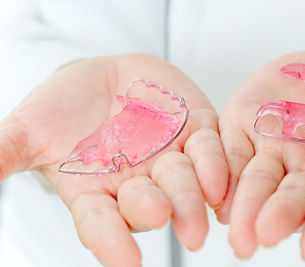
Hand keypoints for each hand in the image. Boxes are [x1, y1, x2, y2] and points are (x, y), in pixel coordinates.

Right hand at [0, 54, 227, 266]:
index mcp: (97, 191)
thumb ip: (7, 153)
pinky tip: (220, 183)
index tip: (125, 262)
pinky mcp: (195, 131)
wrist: (103, 78)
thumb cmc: (63, 108)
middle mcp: (137, 182)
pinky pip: (210, 151)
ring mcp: (169, 158)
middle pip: (149, 205)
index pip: (101, 224)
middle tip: (163, 218)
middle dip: (156, 211)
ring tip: (202, 215)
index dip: (111, 243)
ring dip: (193, 198)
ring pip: (185, 182)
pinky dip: (216, 166)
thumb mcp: (30, 129)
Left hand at [216, 51, 304, 261]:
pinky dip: (220, 173)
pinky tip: (214, 196)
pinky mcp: (243, 130)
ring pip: (255, 182)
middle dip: (277, 217)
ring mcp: (271, 151)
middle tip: (262, 238)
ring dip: (244, 205)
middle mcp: (304, 170)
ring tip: (235, 229)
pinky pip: (230, 153)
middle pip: (290, 198)